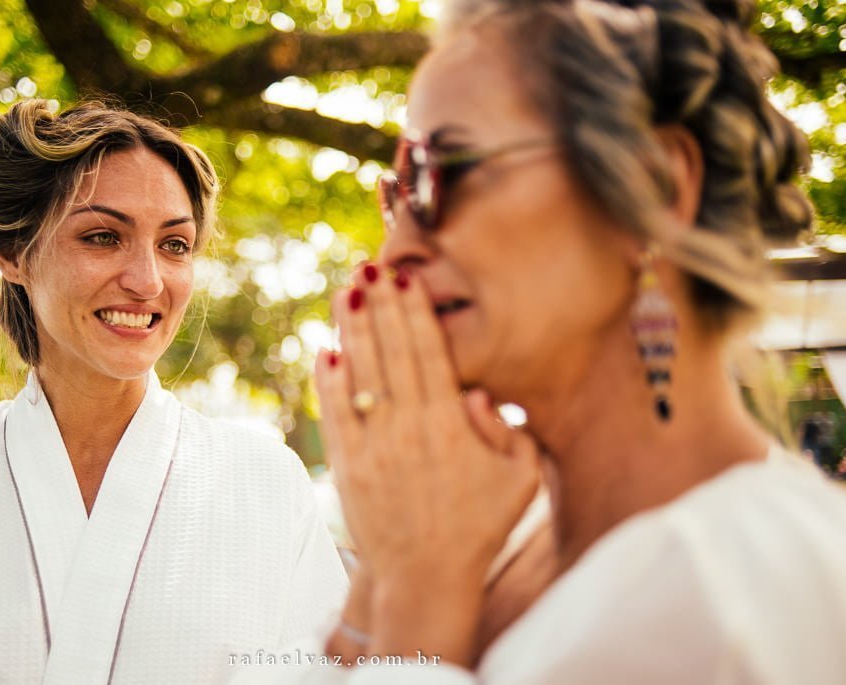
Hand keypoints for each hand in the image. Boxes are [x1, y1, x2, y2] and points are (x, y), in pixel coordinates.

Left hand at [314, 264, 540, 663]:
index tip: (406, 280)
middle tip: (369, 267)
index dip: (415, 314)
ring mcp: (374, 446)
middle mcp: (409, 428)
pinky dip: (328, 381)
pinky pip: (334, 414)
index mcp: (450, 426)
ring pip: (360, 375)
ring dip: (352, 330)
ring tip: (346, 291)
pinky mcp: (347, 466)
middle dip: (380, 306)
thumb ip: (510, 432)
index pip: (429, 355)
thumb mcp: (520, 480)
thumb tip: (478, 393)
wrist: (426, 577)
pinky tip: (326, 349)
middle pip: (391, 353)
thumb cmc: (479, 526)